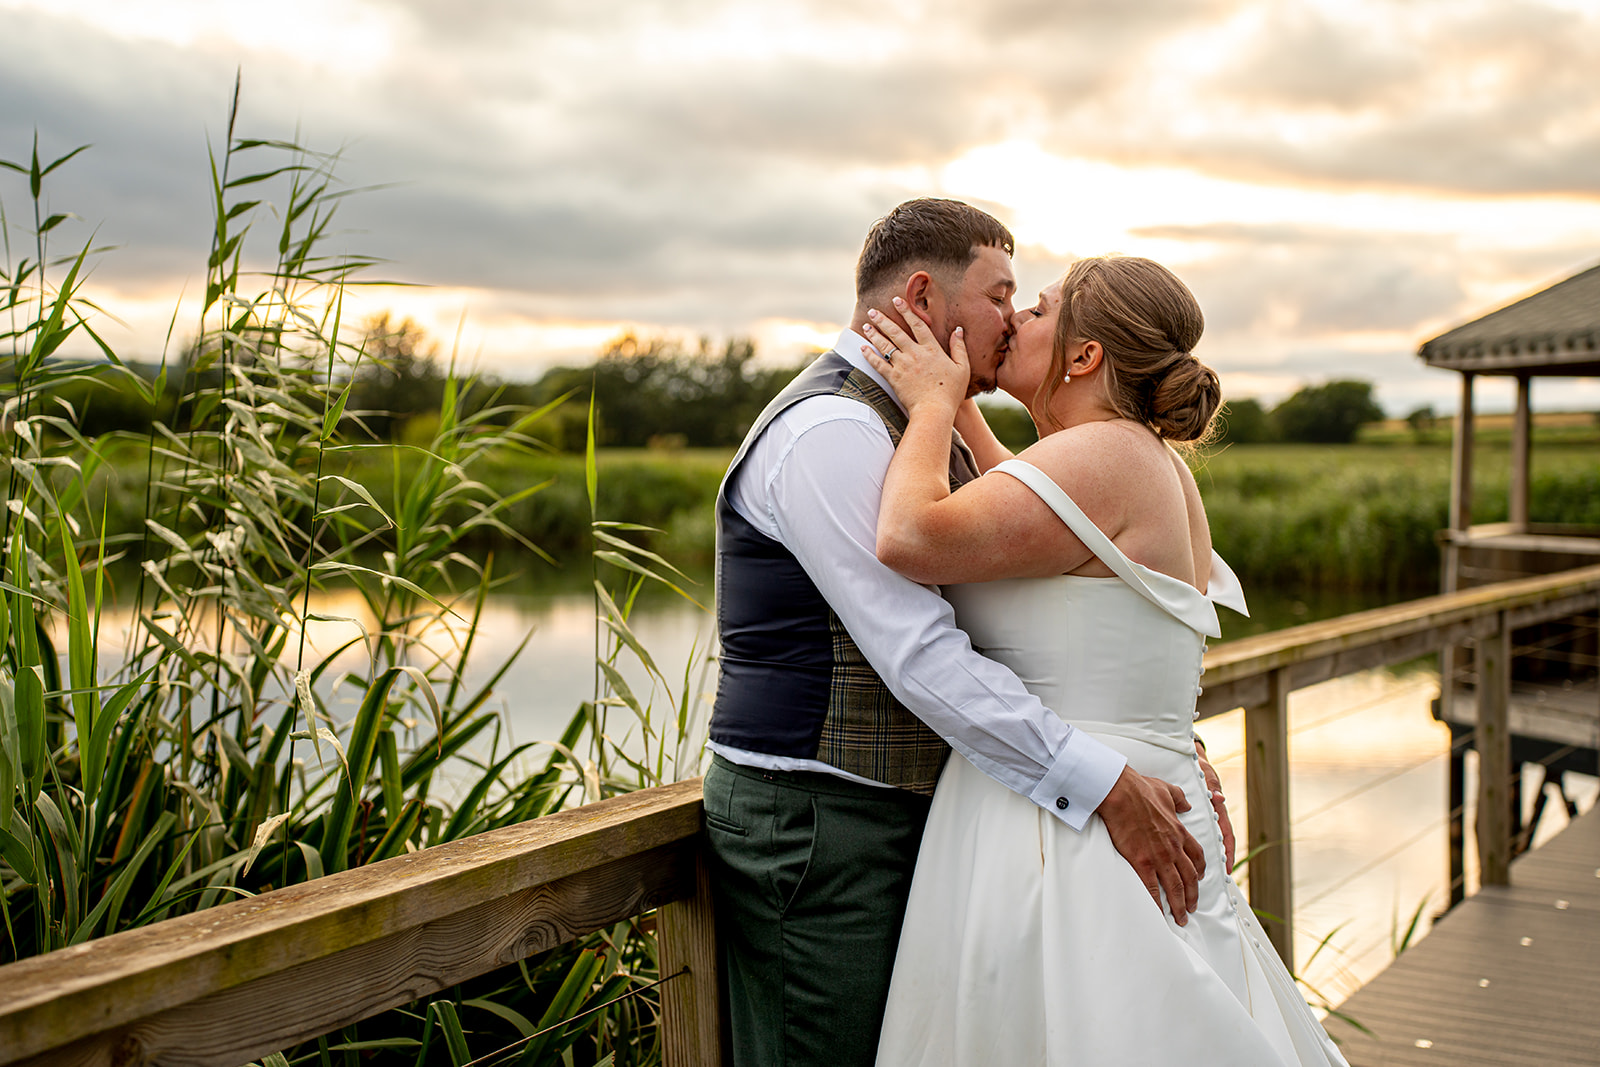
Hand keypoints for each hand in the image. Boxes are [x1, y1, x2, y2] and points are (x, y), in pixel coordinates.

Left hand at [860, 299, 968, 415]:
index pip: (918, 325)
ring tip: (866, 325)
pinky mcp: (893, 378)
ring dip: (874, 334)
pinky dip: (869, 355)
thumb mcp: (963, 368)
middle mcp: (915, 354)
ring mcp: (902, 366)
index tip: (897, 301)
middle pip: (896, 332)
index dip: (907, 311)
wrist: (934, 410)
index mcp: (932, 350)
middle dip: (883, 320)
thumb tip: (958, 330)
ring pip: (885, 345)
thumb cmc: (951, 392)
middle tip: (873, 311)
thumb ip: (959, 347)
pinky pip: (878, 364)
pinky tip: (862, 348)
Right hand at [1097, 765, 1205, 924]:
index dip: (1200, 870)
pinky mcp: (1142, 862)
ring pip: (1175, 887)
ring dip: (1180, 904)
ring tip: (1181, 917)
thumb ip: (1179, 798)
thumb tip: (1186, 803)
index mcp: (1179, 832)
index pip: (1197, 856)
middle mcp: (1173, 847)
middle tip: (1192, 907)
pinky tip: (1159, 913)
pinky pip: (1152, 889)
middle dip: (1193, 895)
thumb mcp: (1167, 790)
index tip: (1200, 878)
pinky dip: (1157, 904)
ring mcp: (1159, 857)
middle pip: (1189, 877)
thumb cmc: (1140, 789)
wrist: (1121, 792)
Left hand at [1197, 747, 1235, 871]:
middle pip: (1217, 843)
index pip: (1226, 834)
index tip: (1227, 867)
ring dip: (1203, 858)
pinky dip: (1191, 847)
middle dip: (1217, 862)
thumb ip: (1213, 786)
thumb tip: (1218, 798)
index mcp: (1218, 809)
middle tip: (1215, 879)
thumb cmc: (1201, 768)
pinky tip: (1185, 860)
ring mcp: (1203, 817)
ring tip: (1199, 876)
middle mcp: (1212, 816)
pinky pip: (1192, 834)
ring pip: (1205, 841)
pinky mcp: (1192, 816)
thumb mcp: (1208, 775)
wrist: (1192, 759)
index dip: (1227, 852)